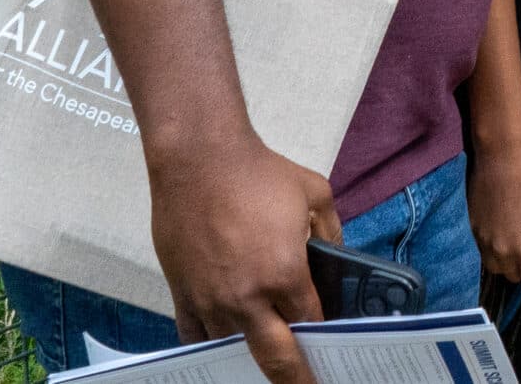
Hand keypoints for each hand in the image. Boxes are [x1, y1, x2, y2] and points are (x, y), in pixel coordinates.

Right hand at [148, 136, 338, 383]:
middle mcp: (248, 297)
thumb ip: (332, 234)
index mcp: (285, 274)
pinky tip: (223, 350)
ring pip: (233, 351)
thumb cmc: (259, 173)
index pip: (311, 324)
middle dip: (295, 379)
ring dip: (251, 360)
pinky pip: (195, 337)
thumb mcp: (316, 194)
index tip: (334, 351)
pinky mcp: (182, 294)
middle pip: (275, 359)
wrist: (199, 158)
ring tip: (266, 366)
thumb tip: (338, 260)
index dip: (325, 341)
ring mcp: (211, 300)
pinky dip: (210, 347)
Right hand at [469, 139, 520, 298]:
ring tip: (518, 237)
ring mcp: (483, 241)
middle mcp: (501, 251)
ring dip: (509, 261)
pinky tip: (503, 226)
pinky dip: (494, 247)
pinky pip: (484, 250)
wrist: (502, 152)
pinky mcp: (472, 228)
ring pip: (496, 267)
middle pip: (513, 278)